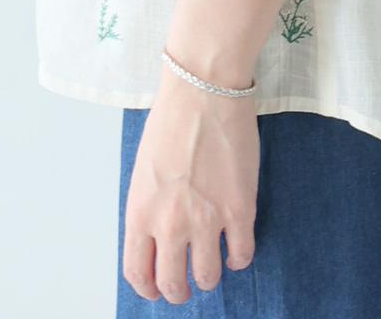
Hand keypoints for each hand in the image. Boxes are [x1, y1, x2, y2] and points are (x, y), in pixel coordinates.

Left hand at [121, 59, 260, 304]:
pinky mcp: (239, 209)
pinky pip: (242, 254)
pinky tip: (237, 250)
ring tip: (213, 266)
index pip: (138, 272)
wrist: (204, 88)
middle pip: (173, 283)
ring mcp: (206, 219)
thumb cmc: (173, 118)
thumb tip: (160, 232)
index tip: (157, 289)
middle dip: (179, 291)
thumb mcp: (145, 168)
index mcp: (140, 212)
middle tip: (186, 286)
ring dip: (209, 277)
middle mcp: (169, 223)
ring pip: (208, 276)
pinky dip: (239, 259)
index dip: (149, 288)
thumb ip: (150, 205)